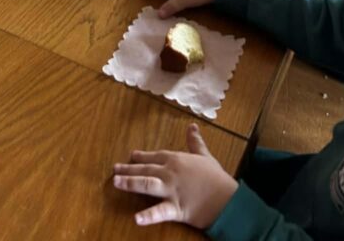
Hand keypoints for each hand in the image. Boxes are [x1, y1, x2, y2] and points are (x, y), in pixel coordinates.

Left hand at [113, 123, 237, 228]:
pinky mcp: (176, 209)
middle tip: (114, 169)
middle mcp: (170, 173)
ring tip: (116, 183)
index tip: (130, 156)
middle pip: (145, 169)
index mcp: (176, 159)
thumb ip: (195, 142)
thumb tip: (192, 125)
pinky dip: (148, 216)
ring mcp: (171, 191)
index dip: (141, 156)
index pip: (154, 156)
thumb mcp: (205, 156)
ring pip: (146, 184)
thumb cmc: (216, 177)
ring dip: (130, 183)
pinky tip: (136, 218)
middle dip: (128, 169)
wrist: (229, 199)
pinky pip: (160, 212)